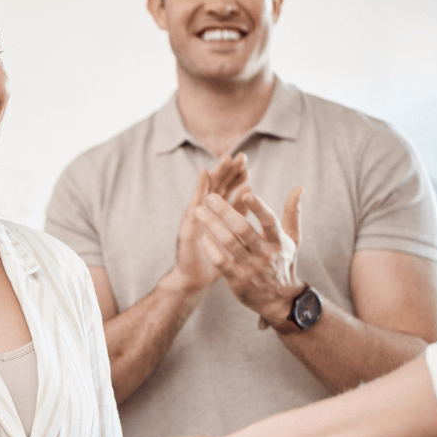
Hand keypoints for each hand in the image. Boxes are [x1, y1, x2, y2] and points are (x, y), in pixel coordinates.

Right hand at [169, 154, 249, 292]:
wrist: (194, 280)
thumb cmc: (213, 258)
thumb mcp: (230, 233)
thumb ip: (238, 212)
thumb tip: (248, 192)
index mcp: (216, 214)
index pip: (227, 190)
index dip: (236, 177)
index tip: (247, 165)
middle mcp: (205, 211)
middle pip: (218, 185)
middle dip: (229, 170)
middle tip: (241, 156)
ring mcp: (195, 216)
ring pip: (207, 190)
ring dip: (217, 172)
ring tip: (227, 158)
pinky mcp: (189, 223)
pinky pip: (195, 202)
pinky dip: (200, 186)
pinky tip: (205, 173)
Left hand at [193, 185, 303, 326]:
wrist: (279, 300)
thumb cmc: (283, 262)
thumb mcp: (292, 239)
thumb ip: (292, 213)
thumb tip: (299, 187)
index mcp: (279, 241)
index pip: (269, 222)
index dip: (258, 207)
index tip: (246, 193)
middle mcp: (265, 254)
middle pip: (243, 230)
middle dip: (225, 211)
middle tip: (210, 196)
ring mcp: (251, 268)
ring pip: (229, 243)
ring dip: (212, 225)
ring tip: (198, 210)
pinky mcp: (238, 280)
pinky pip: (221, 262)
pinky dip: (211, 249)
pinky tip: (201, 236)